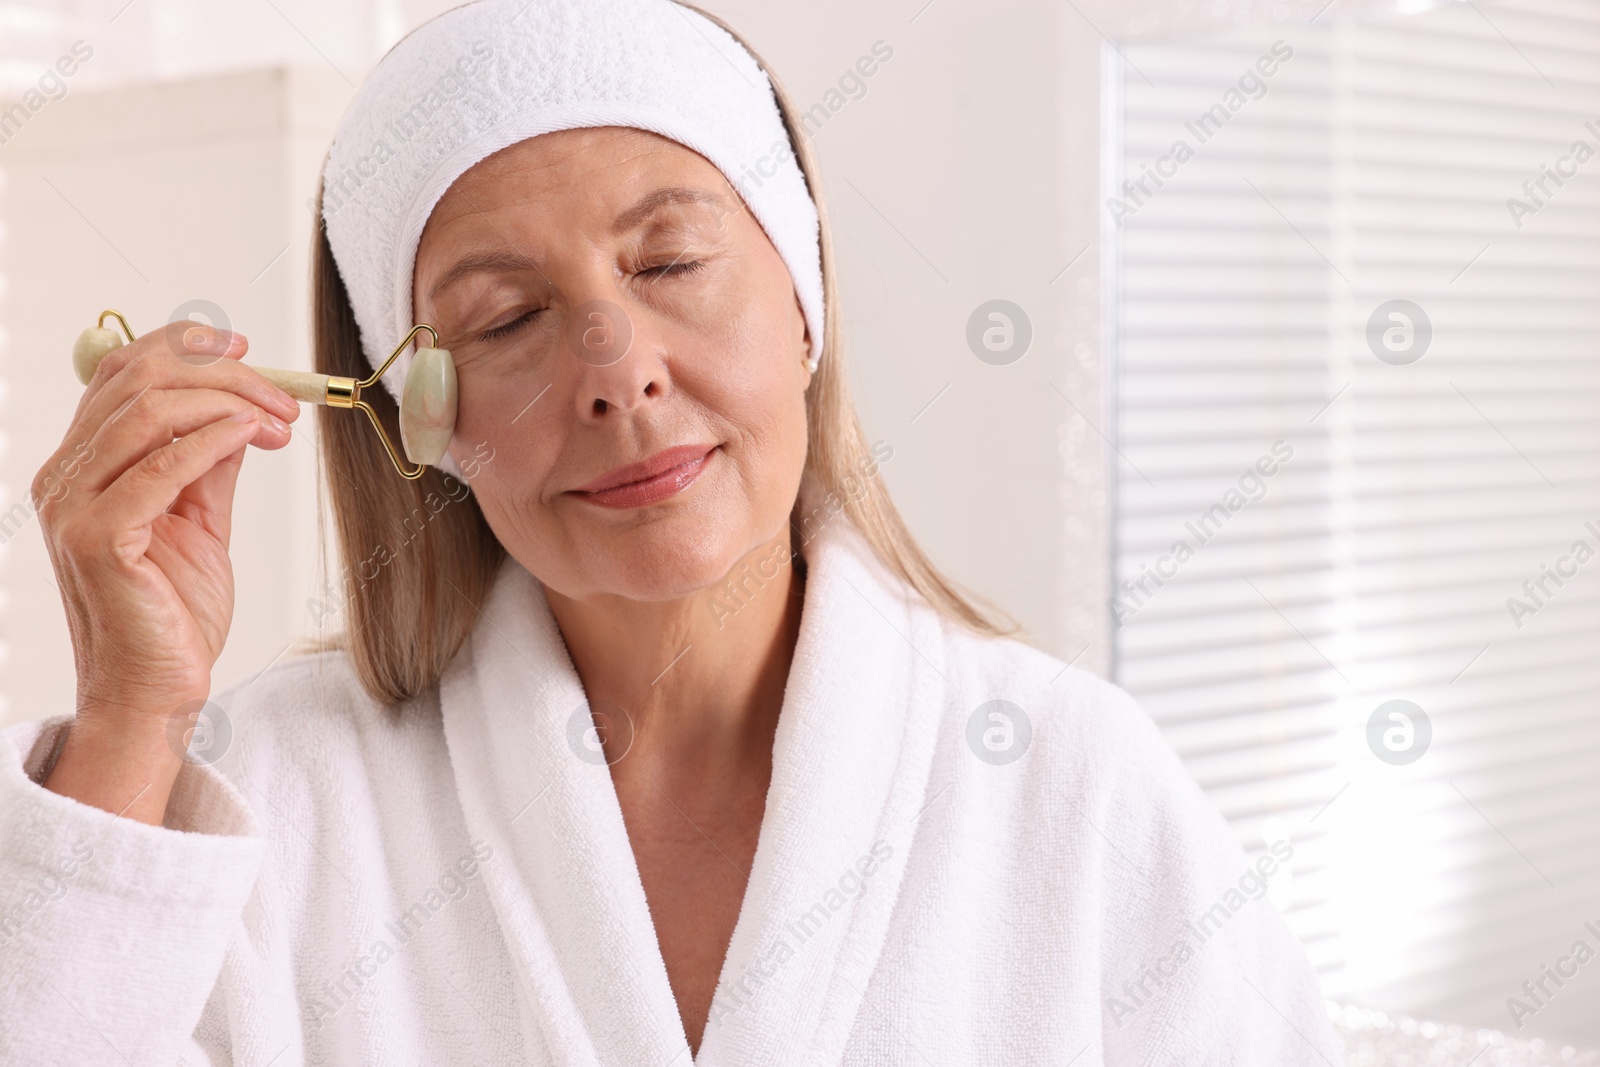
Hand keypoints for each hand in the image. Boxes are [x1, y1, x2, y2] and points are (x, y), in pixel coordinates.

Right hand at [37, 320, 299, 821]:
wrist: (160, 690)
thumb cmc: (173, 612)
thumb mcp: (201, 518)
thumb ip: (210, 462)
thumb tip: (240, 408)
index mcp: (81, 466)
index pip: (122, 374)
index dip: (184, 346)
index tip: (246, 349)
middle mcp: (64, 478)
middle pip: (138, 381)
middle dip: (221, 374)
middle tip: (284, 397)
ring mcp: (71, 507)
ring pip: (145, 413)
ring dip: (224, 402)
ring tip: (277, 419)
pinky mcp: (95, 539)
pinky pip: (155, 467)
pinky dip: (209, 440)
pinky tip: (250, 435)